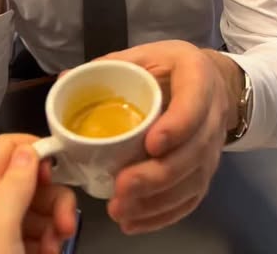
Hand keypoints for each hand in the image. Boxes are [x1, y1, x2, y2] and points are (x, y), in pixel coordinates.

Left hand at [0, 133, 76, 253]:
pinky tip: (50, 253)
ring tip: (56, 247)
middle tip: (65, 223)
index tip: (59, 169)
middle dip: (54, 199)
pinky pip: (33, 235)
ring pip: (36, 209)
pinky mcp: (6, 250)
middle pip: (28, 181)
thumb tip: (30, 149)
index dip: (35, 150)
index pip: (6, 147)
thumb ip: (14, 183)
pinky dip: (47, 242)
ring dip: (54, 225)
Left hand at [103, 40, 241, 234]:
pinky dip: (163, 214)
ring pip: (193, 180)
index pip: (193, 104)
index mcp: (196, 76)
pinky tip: (135, 221)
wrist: (211, 82)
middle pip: (194, 151)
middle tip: (121, 187)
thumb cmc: (171, 66)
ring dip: (157, 201)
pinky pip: (191, 198)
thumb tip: (64, 80)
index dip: (176, 127)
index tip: (150, 144)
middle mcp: (212, 114)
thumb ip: (110, 65)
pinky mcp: (206, 170)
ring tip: (120, 209)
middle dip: (157, 174)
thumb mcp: (146, 54)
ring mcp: (212, 147)